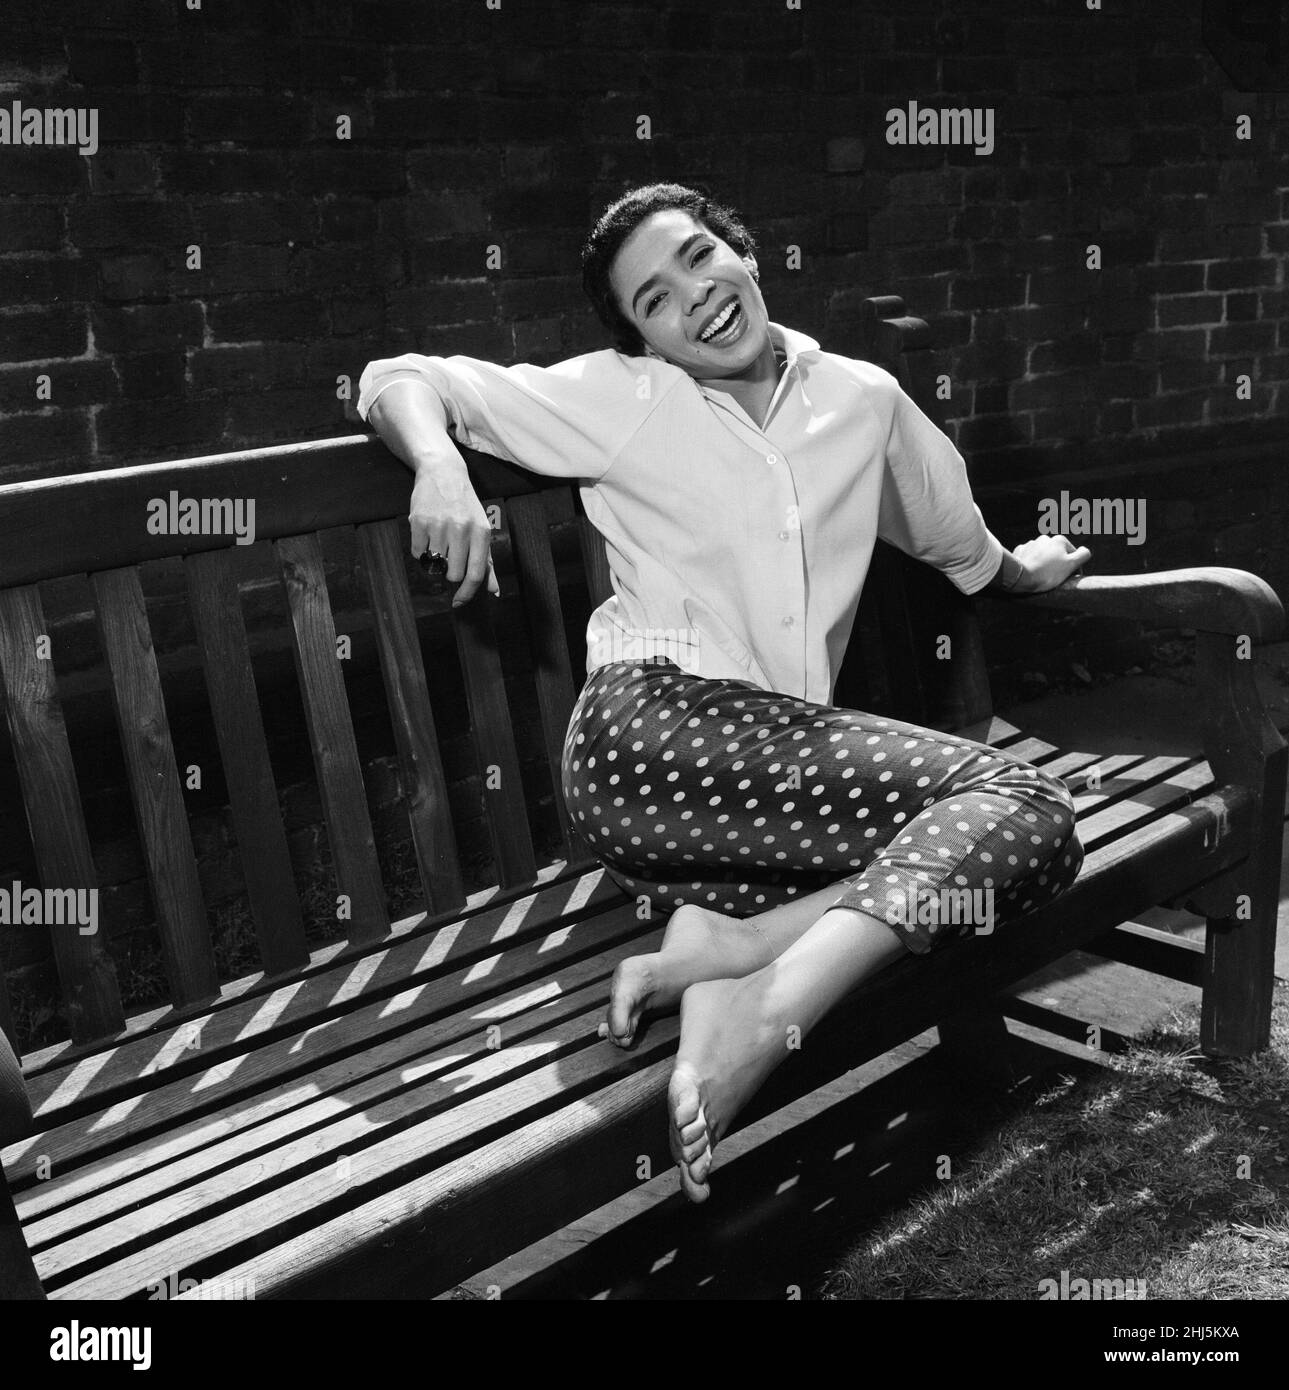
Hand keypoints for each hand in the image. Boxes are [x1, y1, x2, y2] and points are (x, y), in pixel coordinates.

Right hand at [409, 466, 500, 606]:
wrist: (443, 473)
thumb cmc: (465, 506)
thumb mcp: (481, 530)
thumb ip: (487, 562)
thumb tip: (493, 592)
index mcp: (481, 533)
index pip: (475, 573)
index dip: (467, 593)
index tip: (459, 603)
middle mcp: (461, 529)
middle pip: (453, 574)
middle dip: (450, 573)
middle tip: (449, 559)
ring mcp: (439, 525)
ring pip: (434, 564)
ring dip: (434, 559)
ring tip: (439, 540)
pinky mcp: (419, 522)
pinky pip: (417, 553)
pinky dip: (421, 550)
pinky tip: (427, 535)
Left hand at [1010, 534, 1091, 593]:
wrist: (1021, 577)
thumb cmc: (1048, 572)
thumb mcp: (1071, 564)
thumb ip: (1083, 555)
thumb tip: (1085, 550)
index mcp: (1059, 540)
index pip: (1072, 554)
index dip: (1073, 566)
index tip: (1070, 577)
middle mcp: (1045, 538)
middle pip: (1056, 553)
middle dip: (1057, 563)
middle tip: (1054, 577)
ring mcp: (1031, 544)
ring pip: (1042, 554)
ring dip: (1044, 562)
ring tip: (1041, 575)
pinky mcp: (1020, 551)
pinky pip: (1029, 556)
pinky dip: (1031, 562)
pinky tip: (1030, 570)